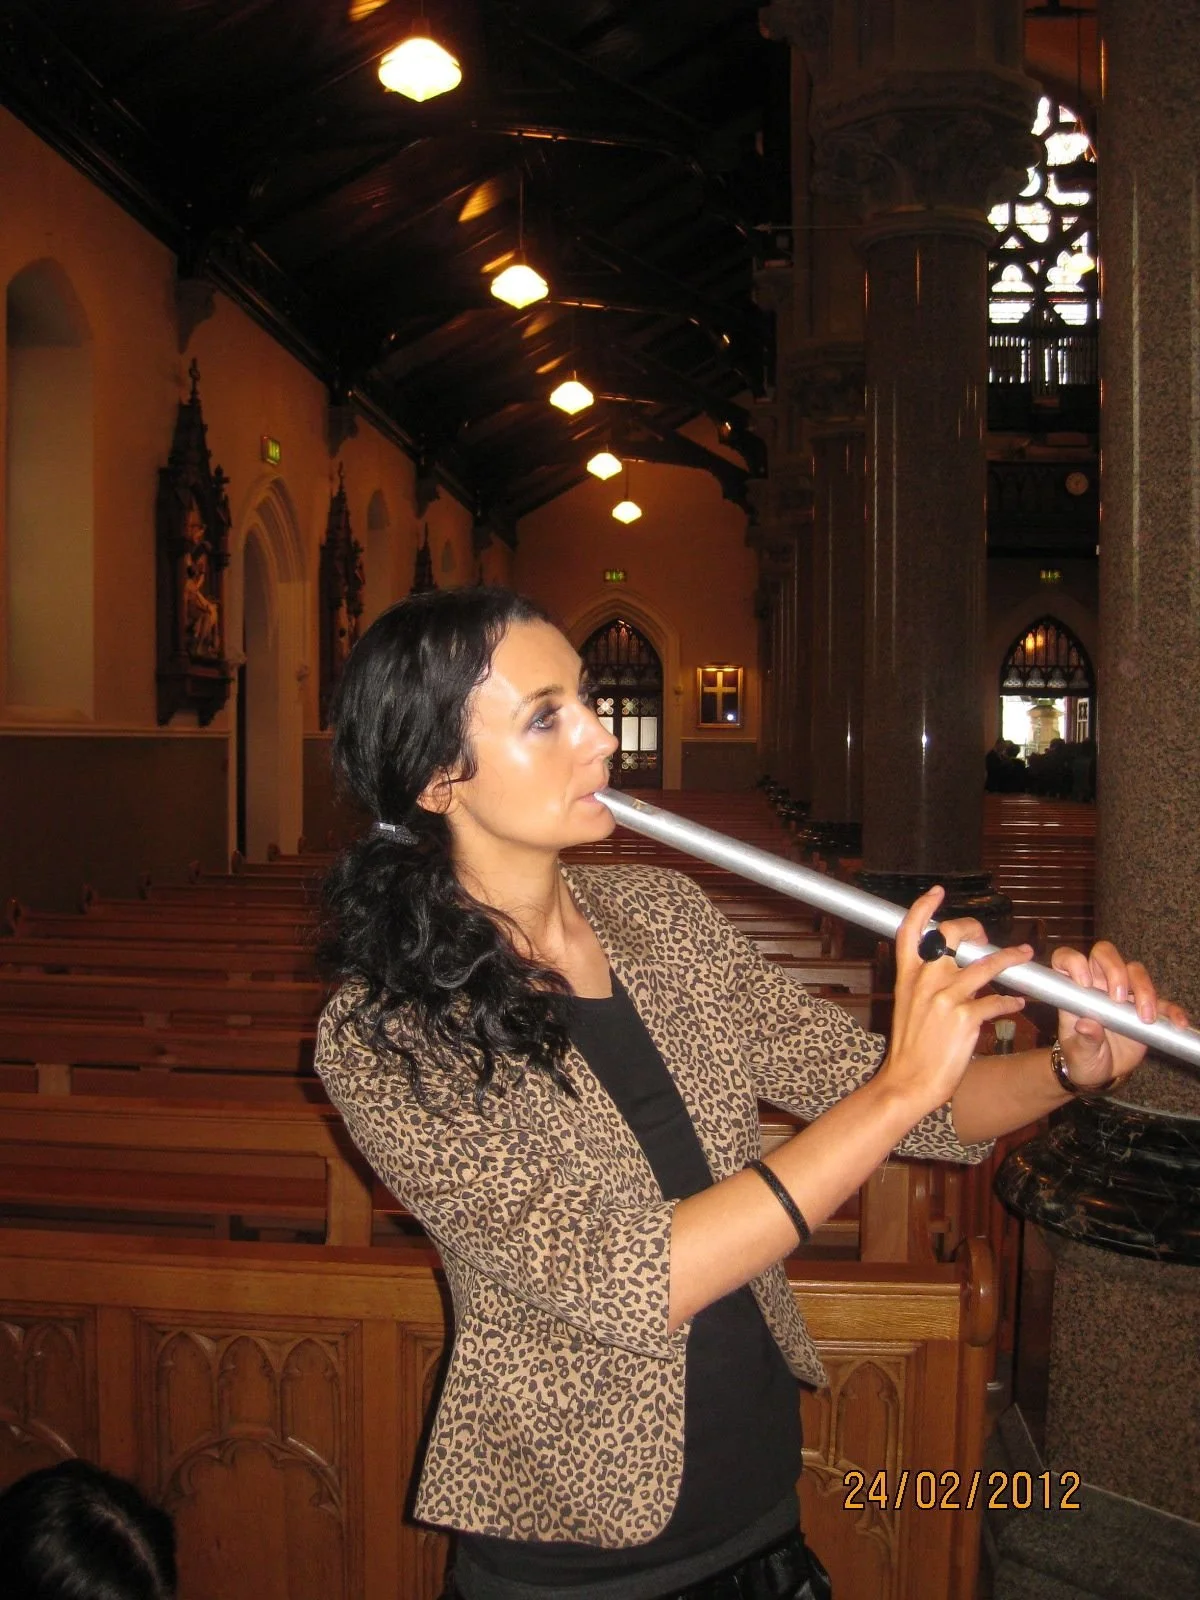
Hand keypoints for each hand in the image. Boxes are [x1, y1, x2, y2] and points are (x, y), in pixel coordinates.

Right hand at [879, 887, 1031, 1116]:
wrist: (907, 1082)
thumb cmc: (910, 1048)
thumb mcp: (908, 1007)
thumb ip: (924, 984)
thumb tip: (950, 968)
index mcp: (907, 976)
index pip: (911, 930)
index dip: (924, 906)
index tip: (938, 892)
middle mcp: (925, 980)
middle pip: (953, 934)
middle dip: (975, 929)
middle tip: (986, 937)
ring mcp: (945, 997)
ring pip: (986, 963)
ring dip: (1011, 958)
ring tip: (1024, 955)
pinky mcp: (965, 1018)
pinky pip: (997, 1000)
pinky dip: (1010, 1001)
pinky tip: (1017, 1003)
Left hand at [1050, 940, 1189, 1091]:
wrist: (1100, 1071)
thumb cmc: (1081, 1056)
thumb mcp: (1077, 1053)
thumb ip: (1082, 1040)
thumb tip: (1086, 1025)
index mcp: (1076, 992)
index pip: (1067, 959)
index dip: (1074, 962)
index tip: (1084, 983)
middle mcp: (1098, 986)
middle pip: (1105, 954)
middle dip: (1114, 969)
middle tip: (1117, 997)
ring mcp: (1123, 995)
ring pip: (1135, 971)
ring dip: (1143, 990)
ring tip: (1145, 1018)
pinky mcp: (1146, 1009)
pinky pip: (1162, 1002)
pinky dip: (1171, 1010)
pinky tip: (1176, 1022)